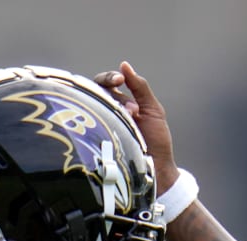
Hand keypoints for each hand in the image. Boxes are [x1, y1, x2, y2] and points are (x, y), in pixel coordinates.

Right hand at [94, 61, 179, 192]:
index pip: (106, 83)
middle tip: (117, 83)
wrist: (157, 169)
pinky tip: (118, 122)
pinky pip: (89, 125)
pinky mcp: (96, 140)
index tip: (120, 79)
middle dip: (106, 83)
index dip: (110, 77)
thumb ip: (140, 87)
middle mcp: (107, 113)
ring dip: (112, 103)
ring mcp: (101, 125)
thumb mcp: (153, 110)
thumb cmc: (156, 141)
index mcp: (120, 103)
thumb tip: (125, 65)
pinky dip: (103, 119)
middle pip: (94, 90)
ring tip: (131, 113)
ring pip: (92, 105)